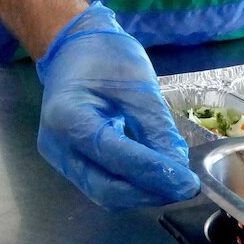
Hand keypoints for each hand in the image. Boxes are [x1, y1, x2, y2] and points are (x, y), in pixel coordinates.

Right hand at [36, 3, 199, 208]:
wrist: (73, 49)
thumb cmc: (105, 57)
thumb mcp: (138, 85)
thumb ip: (157, 127)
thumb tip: (178, 166)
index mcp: (67, 116)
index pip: (114, 155)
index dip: (152, 173)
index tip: (186, 183)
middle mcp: (56, 145)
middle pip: (105, 188)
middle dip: (148, 193)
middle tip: (184, 188)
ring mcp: (60, 158)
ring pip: (103, 193)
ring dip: (141, 194)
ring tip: (174, 184)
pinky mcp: (70, 163)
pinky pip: (101, 184)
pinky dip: (130, 185)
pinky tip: (156, 178)